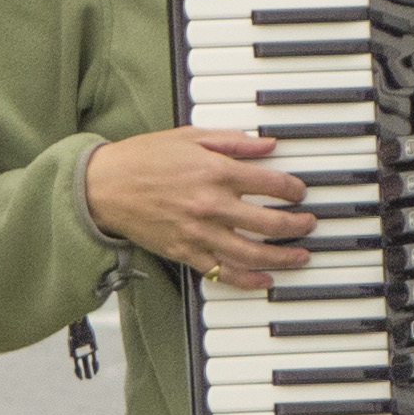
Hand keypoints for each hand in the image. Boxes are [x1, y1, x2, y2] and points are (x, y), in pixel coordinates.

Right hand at [86, 126, 315, 289]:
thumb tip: (267, 145)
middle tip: (308, 225)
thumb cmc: (143, 158)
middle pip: (269, 222)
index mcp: (215, 171)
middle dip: (297, 225)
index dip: (293, 189)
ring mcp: (199, 233)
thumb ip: (232, 141)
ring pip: (253, 253)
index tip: (299, 192)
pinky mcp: (186, 252)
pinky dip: (249, 278)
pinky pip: (224, 272)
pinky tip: (265, 277)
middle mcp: (211, 204)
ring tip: (300, 255)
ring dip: (283, 256)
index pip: (270, 184)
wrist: (105, 186)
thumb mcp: (190, 136)